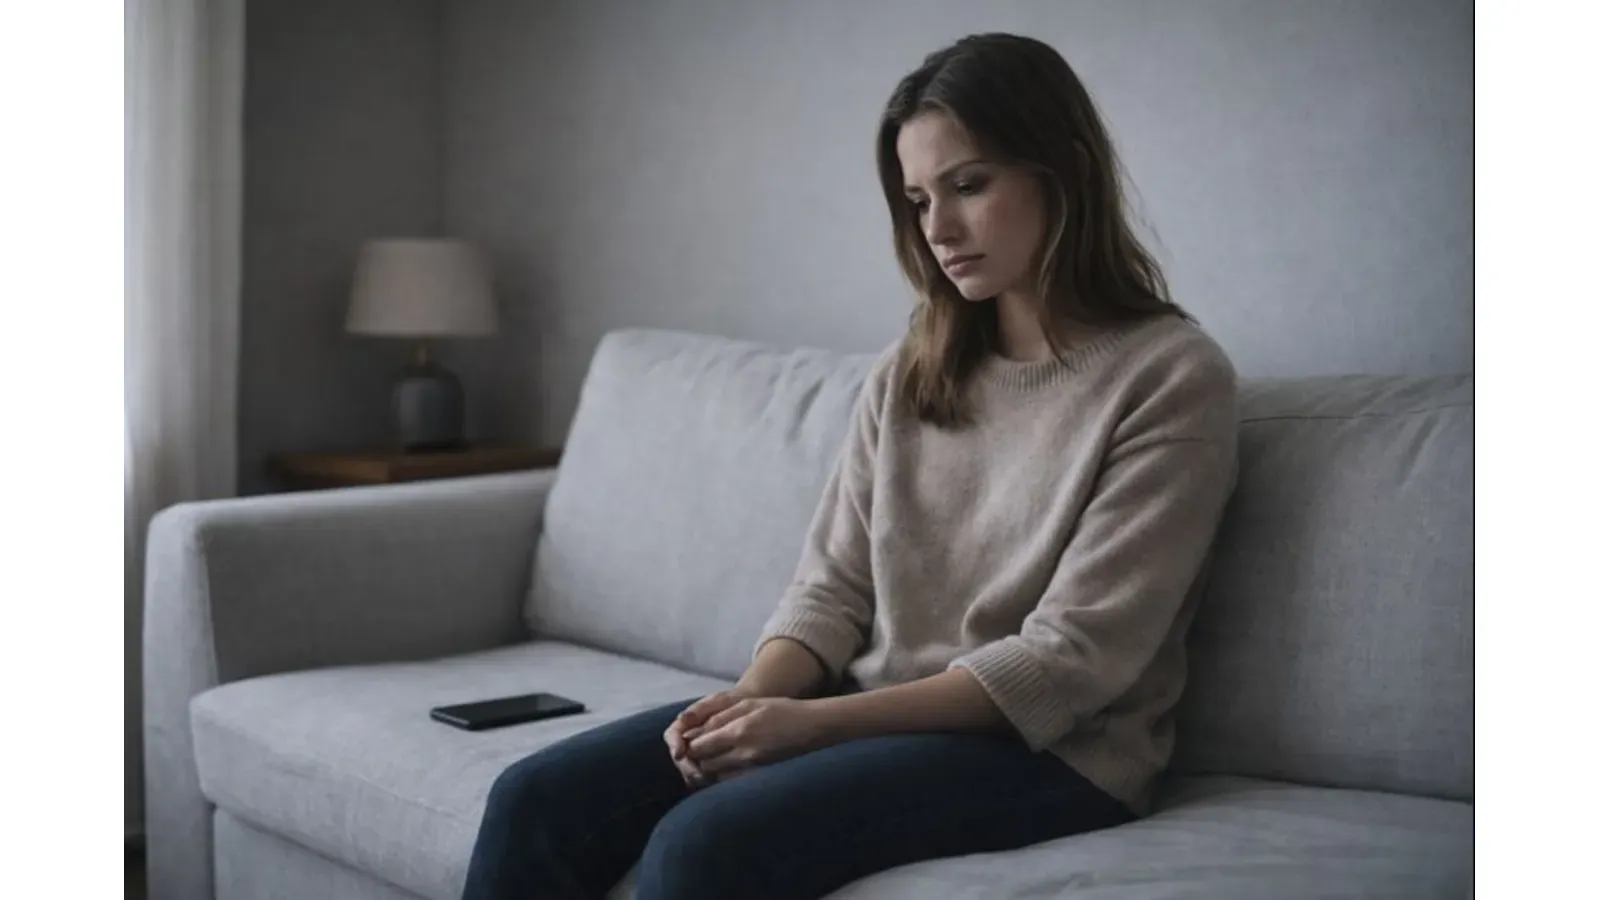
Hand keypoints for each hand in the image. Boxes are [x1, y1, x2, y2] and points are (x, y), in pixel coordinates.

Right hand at [664, 688, 752, 788]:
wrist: (749, 709)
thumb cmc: (732, 702)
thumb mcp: (718, 701)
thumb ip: (699, 709)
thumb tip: (681, 719)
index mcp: (685, 724)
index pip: (672, 736)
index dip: (674, 745)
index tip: (680, 753)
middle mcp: (688, 740)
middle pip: (679, 758)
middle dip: (686, 767)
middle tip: (698, 775)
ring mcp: (698, 753)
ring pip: (689, 769)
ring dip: (695, 776)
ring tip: (707, 780)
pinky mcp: (710, 764)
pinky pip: (703, 775)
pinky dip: (707, 779)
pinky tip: (715, 782)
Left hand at [685, 696, 828, 777]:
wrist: (814, 728)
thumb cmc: (782, 711)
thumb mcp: (750, 704)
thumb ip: (721, 718)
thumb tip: (694, 731)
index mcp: (739, 731)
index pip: (699, 746)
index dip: (690, 745)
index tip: (689, 741)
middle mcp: (744, 753)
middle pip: (705, 764)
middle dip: (698, 758)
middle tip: (701, 750)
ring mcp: (753, 769)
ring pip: (717, 776)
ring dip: (711, 768)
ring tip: (715, 758)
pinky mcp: (761, 778)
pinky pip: (733, 782)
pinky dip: (726, 776)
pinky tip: (730, 766)